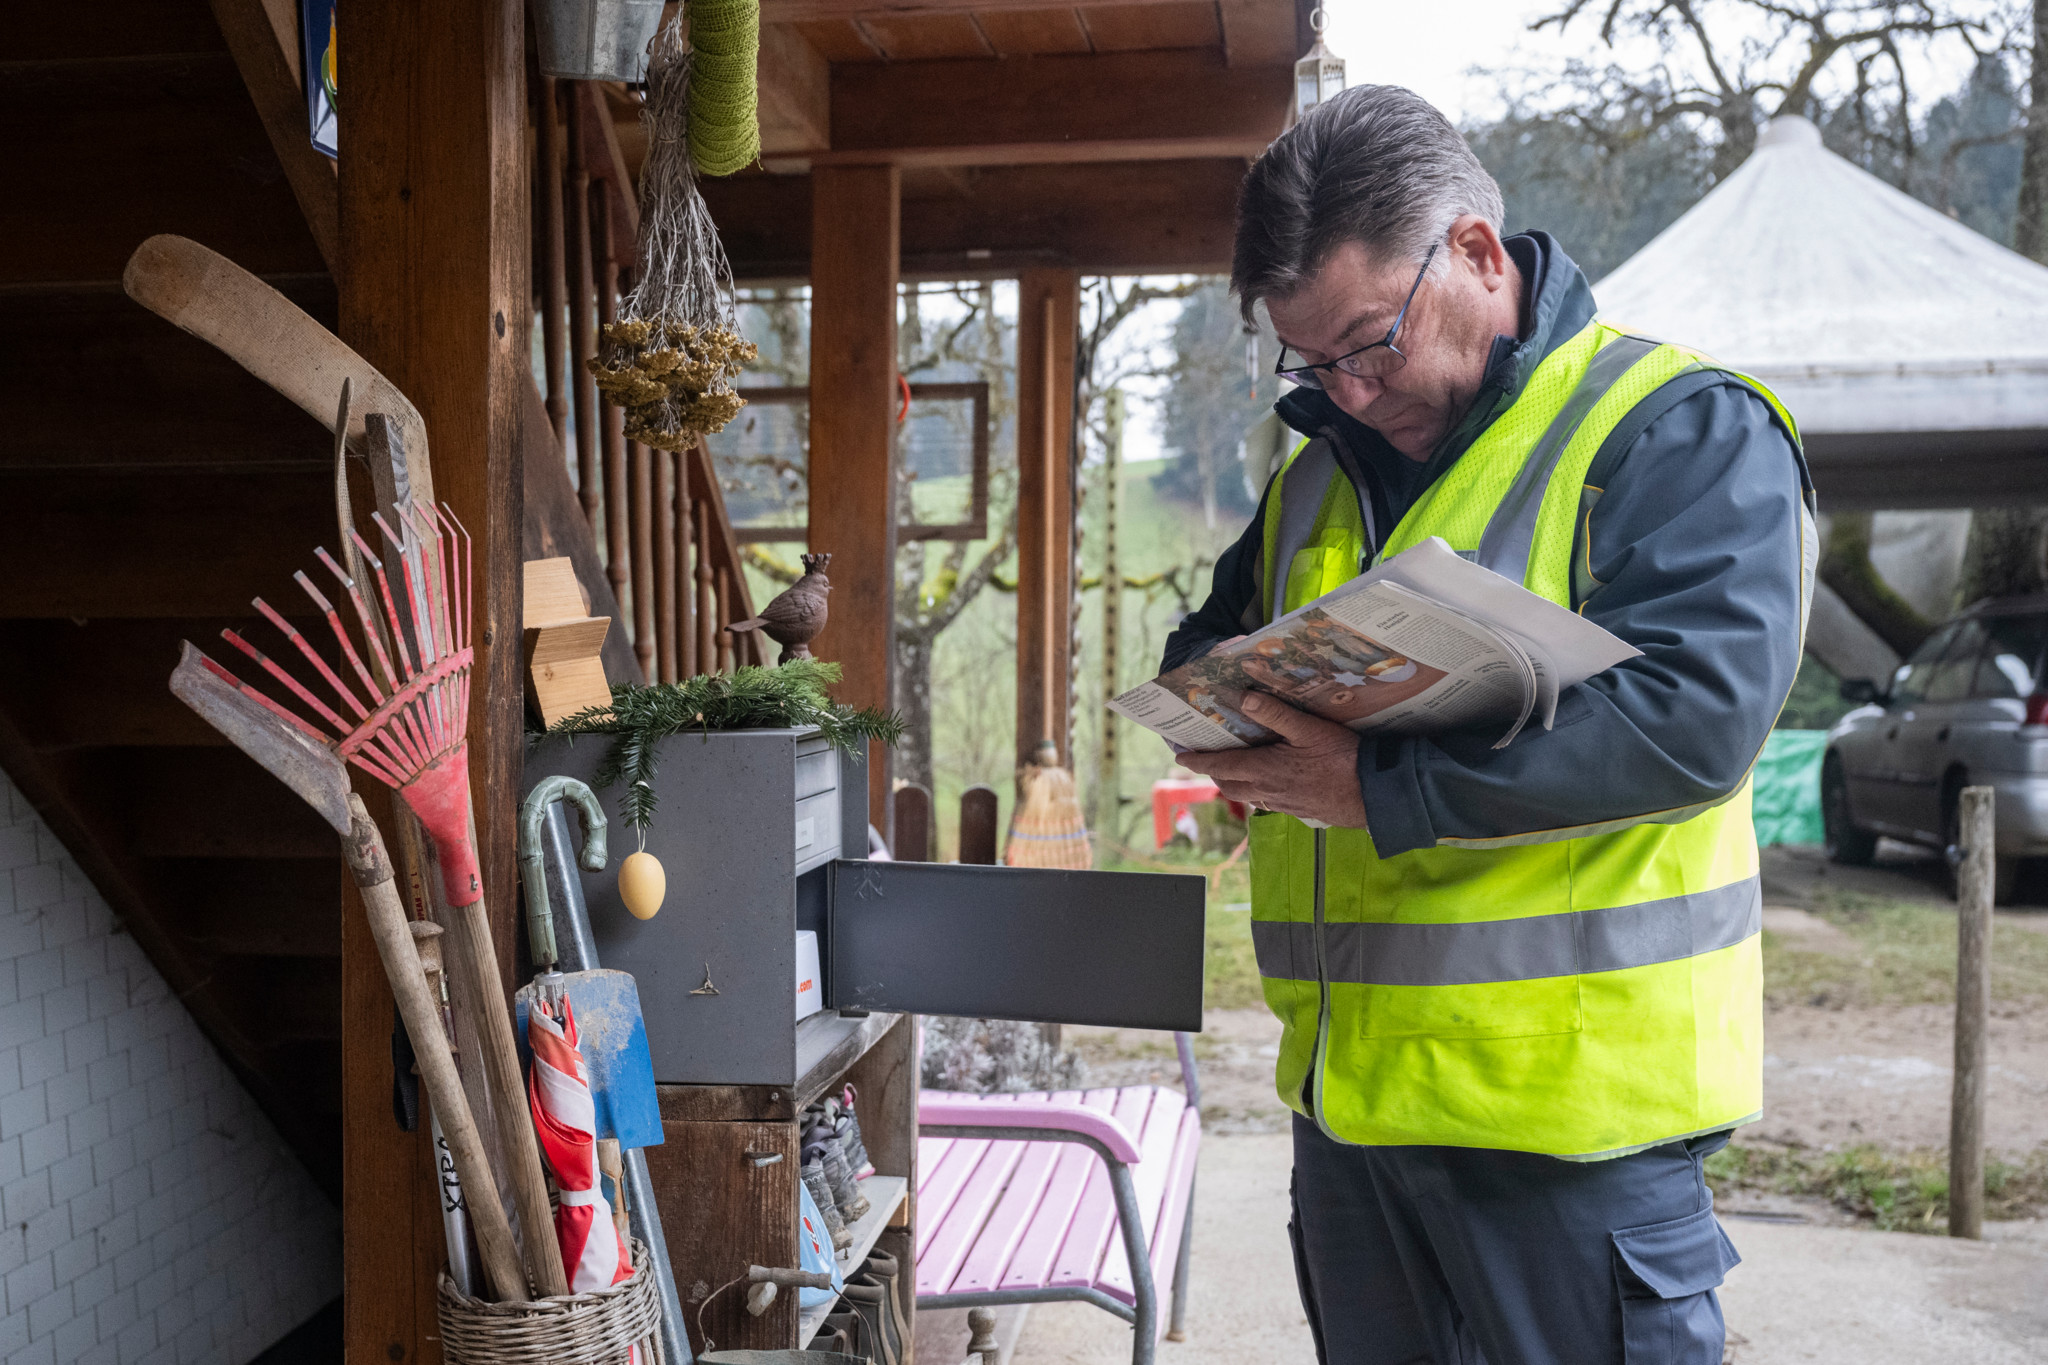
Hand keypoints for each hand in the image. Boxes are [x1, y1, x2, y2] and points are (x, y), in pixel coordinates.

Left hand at [1178, 693, 1368, 828]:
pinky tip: (1269, 779)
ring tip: (1233, 767)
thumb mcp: (1310, 729)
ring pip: (1247, 796)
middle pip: (1229, 784)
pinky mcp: (1298, 810)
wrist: (1374, 795)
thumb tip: (1244, 699)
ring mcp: (1283, 804)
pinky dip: (1256, 790)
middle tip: (1205, 758)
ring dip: (1234, 782)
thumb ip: (1276, 714)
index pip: (1220, 766)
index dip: (1198, 761)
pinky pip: (1266, 801)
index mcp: (1264, 771)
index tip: (1180, 755)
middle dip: (1213, 772)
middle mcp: (1268, 791)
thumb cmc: (1344, 760)